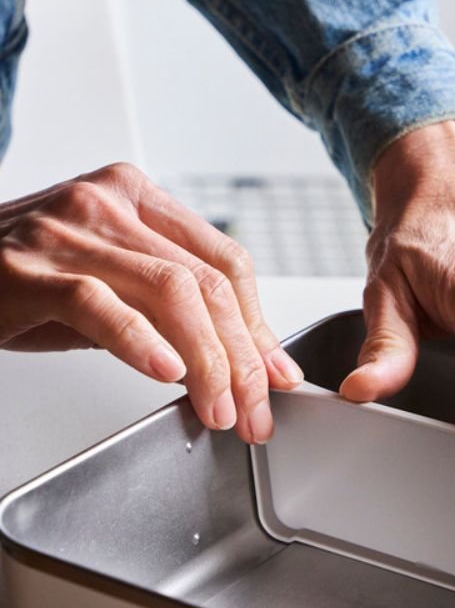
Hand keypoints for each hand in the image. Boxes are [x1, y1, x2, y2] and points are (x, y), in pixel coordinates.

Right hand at [0, 162, 302, 442]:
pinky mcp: (30, 268)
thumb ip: (172, 309)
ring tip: (219, 409)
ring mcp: (69, 230)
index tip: (275, 373)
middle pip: (209, 284)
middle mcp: (110, 203)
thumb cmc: (24, 277)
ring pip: (171, 293)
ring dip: (208, 363)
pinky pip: (100, 305)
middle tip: (254, 410)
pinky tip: (167, 374)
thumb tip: (241, 360)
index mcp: (138, 198)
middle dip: (243, 358)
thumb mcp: (111, 281)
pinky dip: (141, 342)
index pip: (226, 261)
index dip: (260, 324)